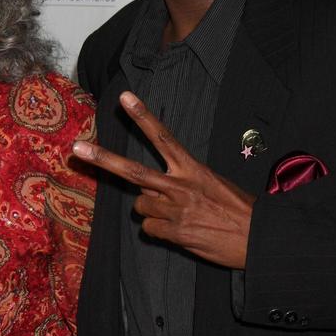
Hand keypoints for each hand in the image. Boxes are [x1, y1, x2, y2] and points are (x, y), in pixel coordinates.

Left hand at [73, 91, 253, 268]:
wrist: (259, 237)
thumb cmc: (238, 208)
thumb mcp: (214, 182)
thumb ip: (183, 180)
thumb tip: (156, 188)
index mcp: (192, 168)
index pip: (162, 137)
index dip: (142, 116)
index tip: (125, 97)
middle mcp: (180, 186)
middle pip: (133, 172)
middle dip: (103, 159)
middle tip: (76, 148)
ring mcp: (175, 210)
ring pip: (140, 206)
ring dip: (151, 210)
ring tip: (176, 214)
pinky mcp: (175, 233)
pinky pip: (150, 229)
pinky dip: (159, 230)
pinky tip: (180, 231)